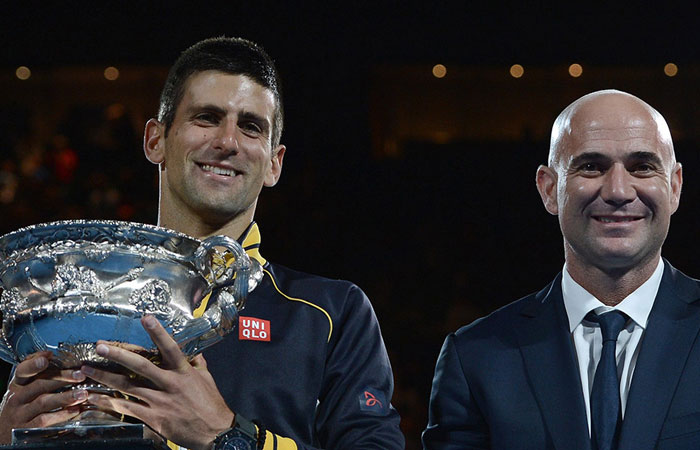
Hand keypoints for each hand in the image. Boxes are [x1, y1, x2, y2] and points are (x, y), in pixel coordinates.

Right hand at [0, 351, 87, 443]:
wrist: (3, 433)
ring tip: (82, 393)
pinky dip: (61, 415)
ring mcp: (21, 414)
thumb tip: (49, 354)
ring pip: (43, 402)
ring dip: (65, 397)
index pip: (22, 371)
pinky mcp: (26, 429)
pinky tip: (75, 410)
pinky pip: (45, 420)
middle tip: (80, 375)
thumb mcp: (23, 388)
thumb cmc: (20, 405)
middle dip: (62, 378)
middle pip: (39, 385)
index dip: (34, 364)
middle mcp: (17, 398)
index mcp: (17, 384)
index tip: (48, 358)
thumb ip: (36, 372)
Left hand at [81, 315, 233, 449]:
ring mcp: (160, 402)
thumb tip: (191, 348)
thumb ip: (196, 361)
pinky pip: (126, 408)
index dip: (158, 333)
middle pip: (141, 366)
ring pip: (128, 387)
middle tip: (99, 346)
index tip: (146, 318)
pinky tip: (94, 398)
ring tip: (86, 369)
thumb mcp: (206, 378)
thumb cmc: (211, 404)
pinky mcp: (153, 418)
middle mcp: (170, 384)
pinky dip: (108, 403)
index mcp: (184, 372)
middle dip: (118, 355)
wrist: (215, 433)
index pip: (170, 348)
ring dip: (105, 377)